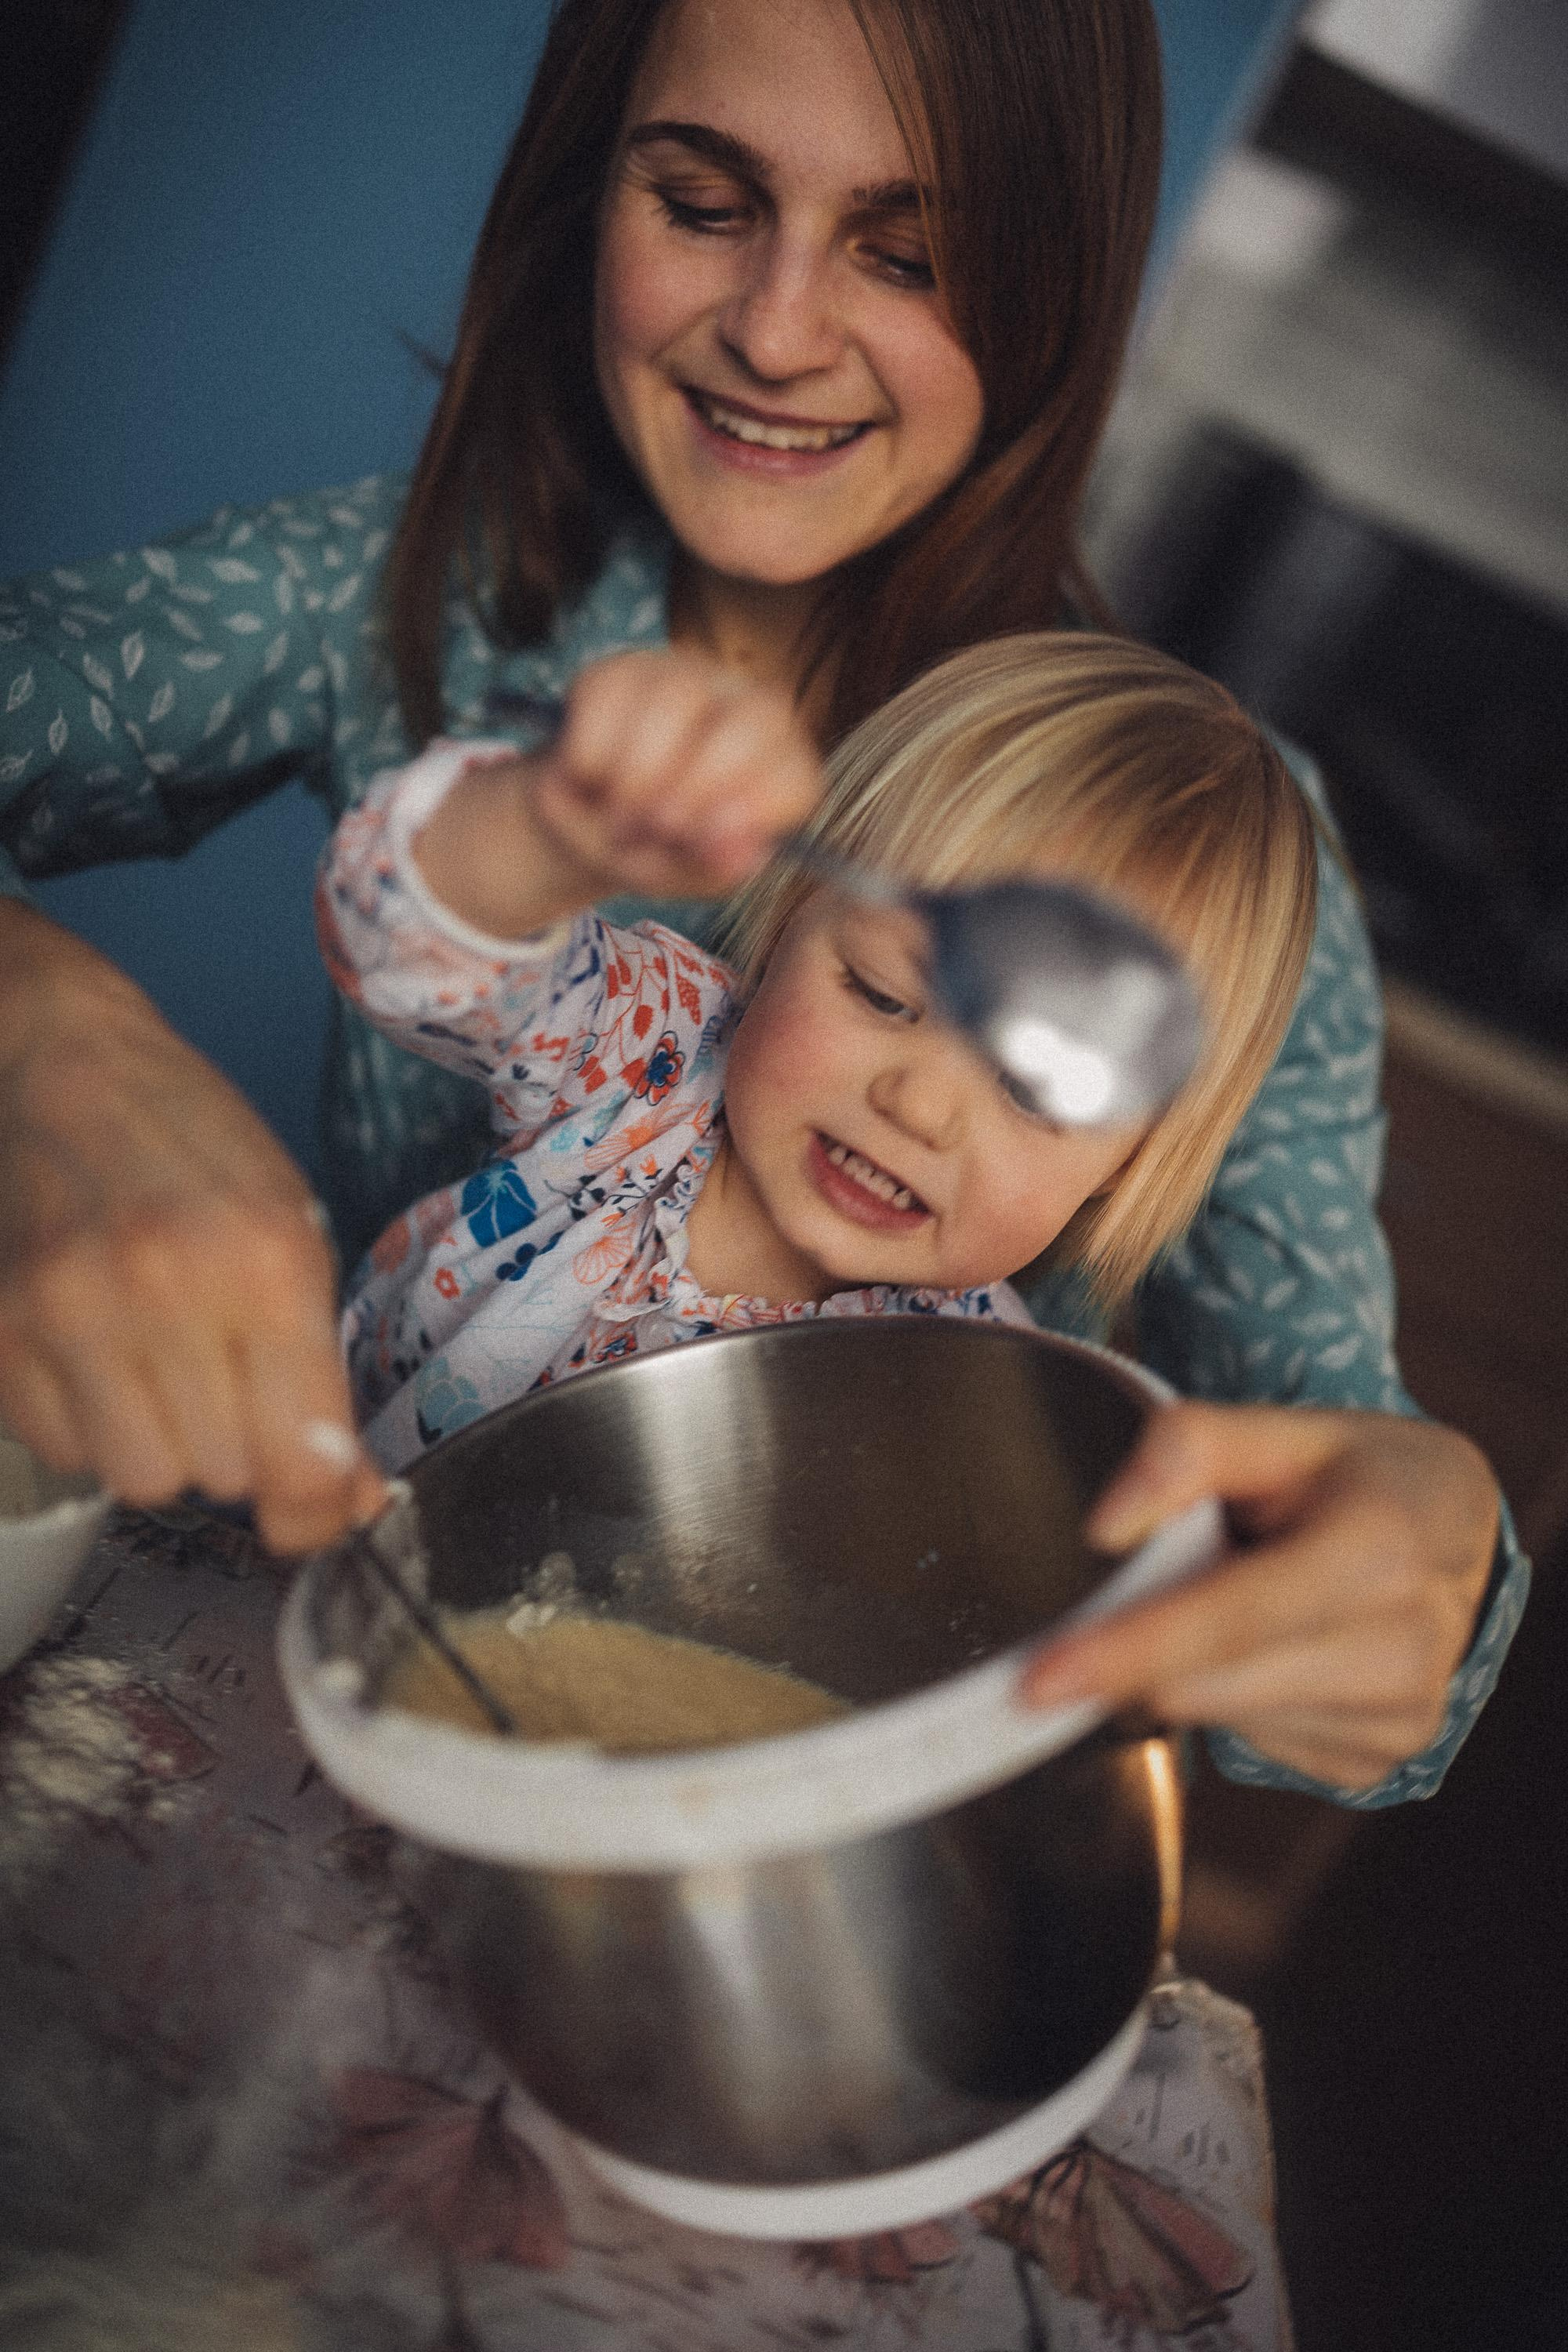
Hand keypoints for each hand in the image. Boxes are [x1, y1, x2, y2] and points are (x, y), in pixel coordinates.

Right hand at [0, 903, 385, 1552]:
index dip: (317, 1511)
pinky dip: (90, 1423)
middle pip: (222, 1478)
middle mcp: (164, 1291)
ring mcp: (66, 1313)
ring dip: (162, 1445)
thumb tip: (347, 1496)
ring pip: (140, 1478)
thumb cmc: (196, 1143)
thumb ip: (319, 1368)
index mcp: (265, 1262)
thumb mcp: (291, 1229)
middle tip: (227, 1378)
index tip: (317, 1511)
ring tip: (160, 1366)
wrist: (59, 1062)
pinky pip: (65, 1449)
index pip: (300, 1458)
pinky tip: (97, 1352)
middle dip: (238, 1447)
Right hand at [412, 648, 824, 936]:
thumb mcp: (683, 874)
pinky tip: (587, 775)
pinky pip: (605, 692)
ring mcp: (686, 677)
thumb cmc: (649, 851)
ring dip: (630, 771)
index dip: (749, 799)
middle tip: (648, 828)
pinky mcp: (624, 668)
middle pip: (744, 718)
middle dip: (688, 782)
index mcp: (779, 764)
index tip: (698, 835)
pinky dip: (589, 747)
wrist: (580, 825)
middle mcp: (745, 707)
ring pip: (669, 699)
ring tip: (617, 813)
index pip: (792, 766)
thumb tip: (741, 844)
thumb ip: (717, 861)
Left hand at [1017, 1399, 1500, 1790]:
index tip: (1038, 1680)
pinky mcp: (1380, 1761)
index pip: (1228, 1618)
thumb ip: (1187, 1447)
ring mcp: (1400, 1718)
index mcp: (1378, 1550)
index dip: (1126, 1649)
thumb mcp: (1283, 1426)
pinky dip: (1239, 1695)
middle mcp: (1403, 1648)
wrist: (1454, 1529)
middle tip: (1162, 1581)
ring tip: (1247, 1596)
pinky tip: (1277, 1645)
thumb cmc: (1353, 1471)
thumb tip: (1103, 1528)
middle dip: (1146, 1647)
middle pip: (1205, 1685)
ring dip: (1198, 1667)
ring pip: (1221, 1719)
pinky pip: (1257, 1745)